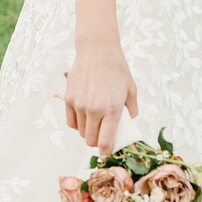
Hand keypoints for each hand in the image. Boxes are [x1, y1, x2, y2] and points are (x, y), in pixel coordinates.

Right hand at [64, 42, 137, 156]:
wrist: (97, 50)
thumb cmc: (117, 69)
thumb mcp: (131, 89)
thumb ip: (131, 109)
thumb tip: (129, 121)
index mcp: (112, 110)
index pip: (106, 142)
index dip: (106, 151)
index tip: (108, 151)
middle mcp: (94, 110)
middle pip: (91, 140)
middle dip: (97, 142)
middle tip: (102, 135)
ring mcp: (79, 105)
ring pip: (80, 132)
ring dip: (87, 132)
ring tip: (94, 123)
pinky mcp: (69, 99)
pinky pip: (71, 121)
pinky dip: (77, 123)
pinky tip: (84, 117)